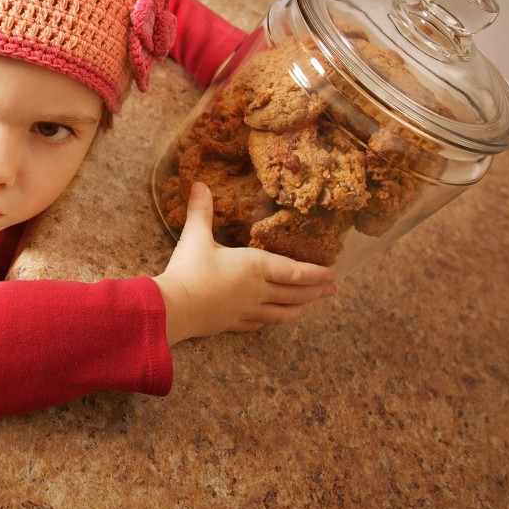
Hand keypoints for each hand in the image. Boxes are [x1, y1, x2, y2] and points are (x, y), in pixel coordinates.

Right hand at [154, 182, 336, 343]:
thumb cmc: (190, 269)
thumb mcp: (196, 236)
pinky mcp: (233, 324)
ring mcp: (247, 309)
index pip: (294, 271)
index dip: (316, 273)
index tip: (333, 274)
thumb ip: (201, 211)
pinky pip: (261, 323)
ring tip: (310, 305)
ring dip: (299, 307)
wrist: (175, 307)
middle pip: (294, 292)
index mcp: (255, 266)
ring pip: (282, 311)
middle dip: (316, 290)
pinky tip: (275, 319)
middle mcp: (258, 290)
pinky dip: (273, 319)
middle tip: (333, 289)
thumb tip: (200, 184)